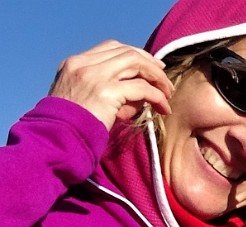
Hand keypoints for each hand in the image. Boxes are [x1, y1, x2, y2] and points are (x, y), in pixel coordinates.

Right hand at [49, 41, 172, 129]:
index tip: (151, 66)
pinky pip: (141, 88)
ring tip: (168, 93)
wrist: (57, 139)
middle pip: (127, 52)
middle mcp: (82, 64)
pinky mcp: (105, 92)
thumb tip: (141, 91)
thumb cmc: (71, 125)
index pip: (111, 47)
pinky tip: (163, 108)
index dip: (136, 54)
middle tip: (165, 80)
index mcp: (74, 63)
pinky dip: (157, 96)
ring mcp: (93, 76)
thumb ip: (106, 88)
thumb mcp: (83, 99)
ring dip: (157, 77)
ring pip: (136, 63)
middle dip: (151, 64)